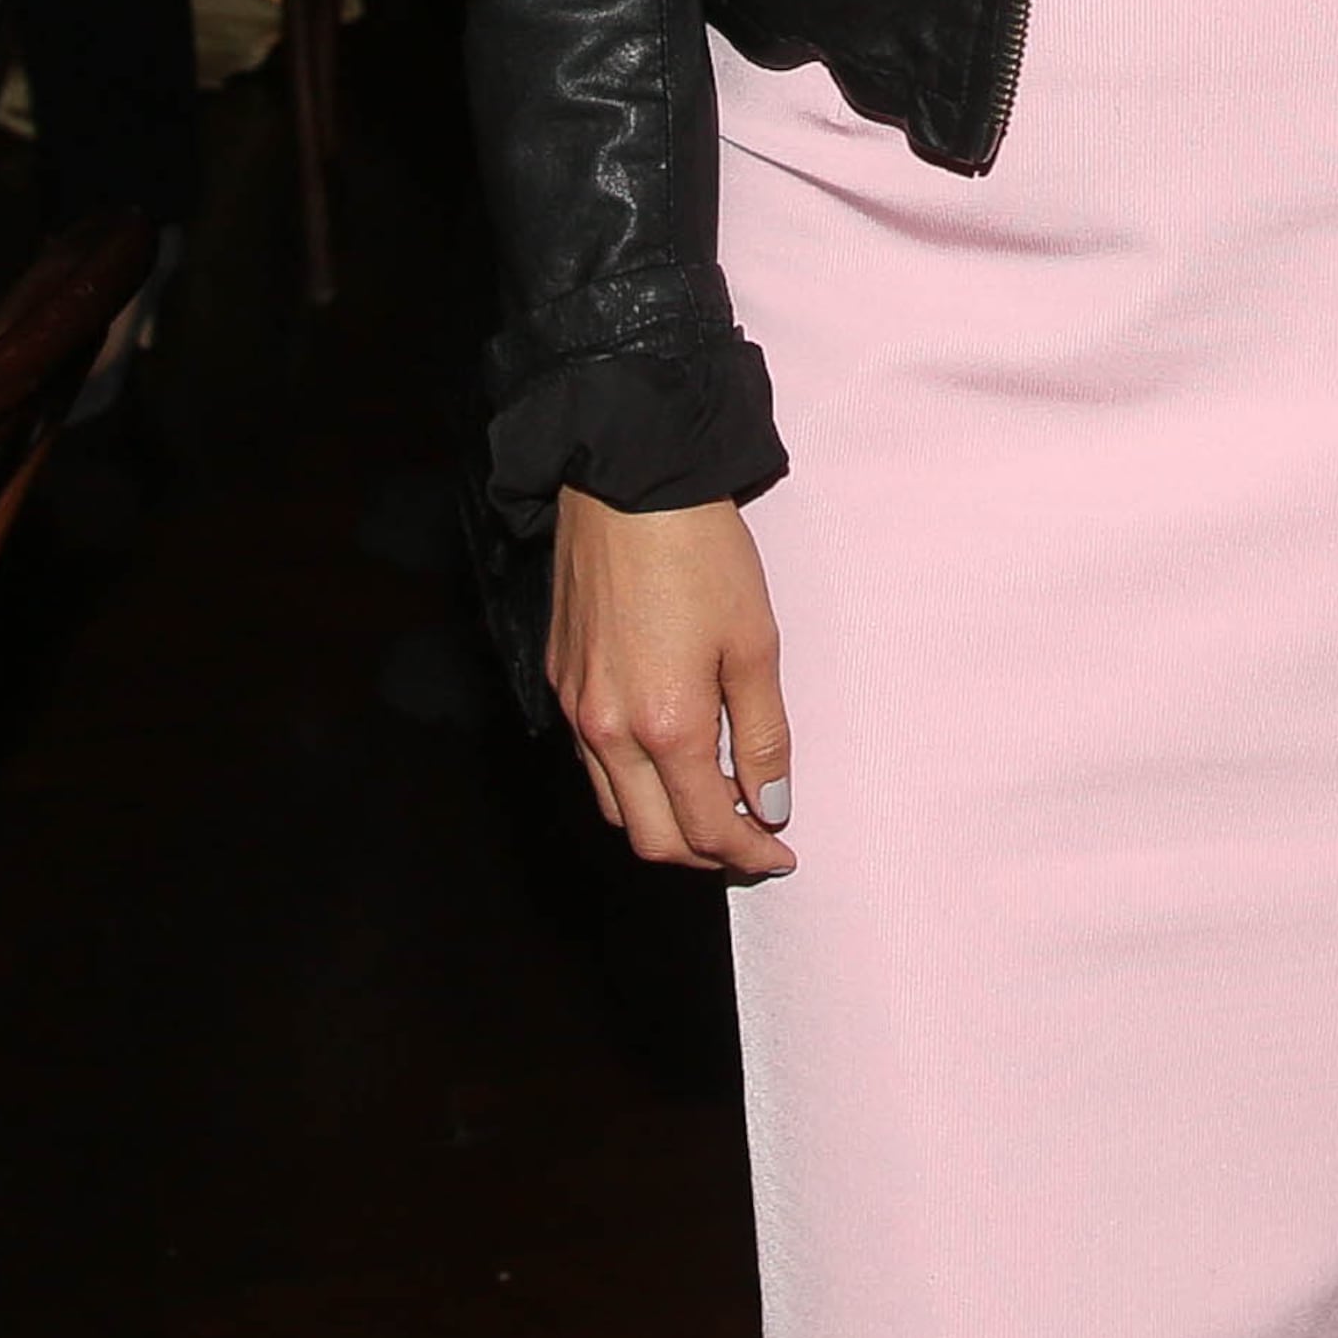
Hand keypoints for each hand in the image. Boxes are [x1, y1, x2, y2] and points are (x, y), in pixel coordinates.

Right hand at [548, 489, 794, 877]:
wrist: (628, 481)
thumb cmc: (700, 552)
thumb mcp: (755, 641)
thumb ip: (763, 734)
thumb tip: (770, 805)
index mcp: (664, 726)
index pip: (705, 827)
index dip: (747, 853)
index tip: (779, 854)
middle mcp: (607, 730)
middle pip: (650, 838)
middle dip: (703, 855)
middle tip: (748, 842)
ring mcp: (575, 706)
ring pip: (615, 805)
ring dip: (663, 823)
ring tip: (711, 807)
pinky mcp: (559, 678)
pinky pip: (591, 760)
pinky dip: (630, 782)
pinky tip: (665, 758)